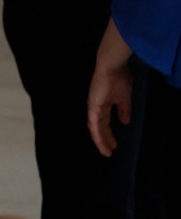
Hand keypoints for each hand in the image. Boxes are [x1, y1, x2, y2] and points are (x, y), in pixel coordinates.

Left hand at [87, 18, 133, 157]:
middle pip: (99, 128)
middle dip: (103, 140)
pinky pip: (93, 123)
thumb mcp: (124, 97)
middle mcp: (96, 108)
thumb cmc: (118, 78)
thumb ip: (124, 110)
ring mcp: (93, 107)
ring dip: (100, 140)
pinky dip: (97, 133)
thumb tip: (125, 122)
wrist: (111, 66)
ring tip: (105, 151)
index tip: (114, 145)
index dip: (108, 134)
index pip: (104, 123)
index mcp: (103, 105)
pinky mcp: (92, 106)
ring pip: (94, 128)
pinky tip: (100, 141)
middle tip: (108, 152)